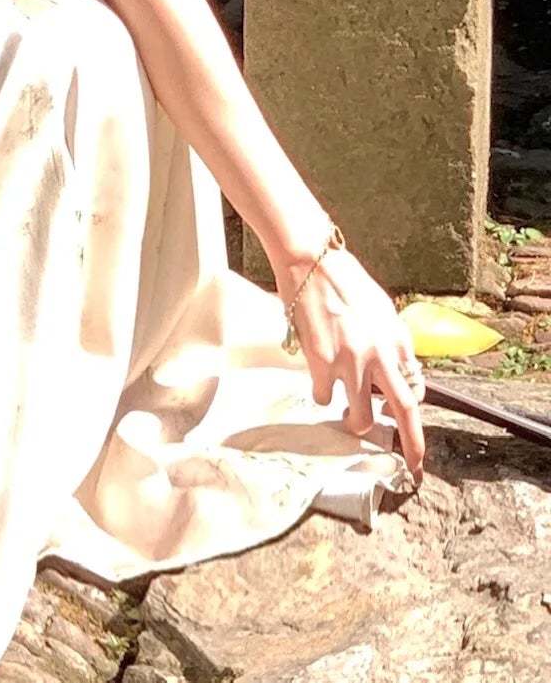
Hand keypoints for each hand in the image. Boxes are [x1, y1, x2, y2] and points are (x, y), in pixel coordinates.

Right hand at [280, 245, 426, 480]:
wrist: (311, 259)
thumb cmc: (345, 280)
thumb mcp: (381, 309)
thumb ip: (390, 342)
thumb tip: (393, 372)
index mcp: (398, 339)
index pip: (416, 389)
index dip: (410, 411)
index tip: (402, 422)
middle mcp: (380, 353)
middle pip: (404, 411)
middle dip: (412, 446)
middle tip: (414, 467)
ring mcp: (350, 360)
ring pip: (359, 417)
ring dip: (353, 422)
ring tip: (345, 414)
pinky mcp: (321, 361)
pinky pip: (323, 395)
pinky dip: (321, 394)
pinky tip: (317, 382)